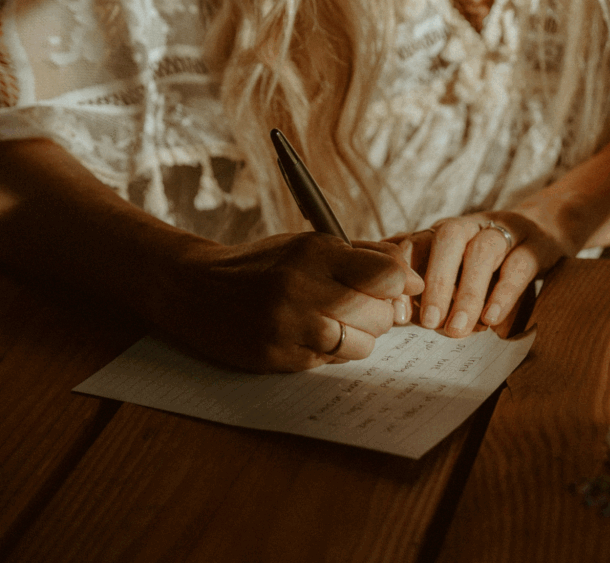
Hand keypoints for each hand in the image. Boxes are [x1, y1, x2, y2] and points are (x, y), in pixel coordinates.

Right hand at [167, 234, 423, 371]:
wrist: (196, 290)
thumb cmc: (266, 264)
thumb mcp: (310, 245)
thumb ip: (363, 256)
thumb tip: (413, 278)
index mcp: (315, 253)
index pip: (387, 274)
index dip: (402, 284)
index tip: (399, 286)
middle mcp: (303, 288)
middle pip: (380, 314)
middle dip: (381, 313)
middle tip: (361, 306)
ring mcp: (289, 326)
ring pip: (363, 345)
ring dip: (359, 338)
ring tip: (337, 323)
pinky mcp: (279, 358)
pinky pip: (332, 363)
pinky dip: (332, 352)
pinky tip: (311, 336)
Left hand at [388, 212, 570, 337]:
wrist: (544, 230)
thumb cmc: (489, 262)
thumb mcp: (458, 270)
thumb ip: (429, 287)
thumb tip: (396, 315)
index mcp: (443, 232)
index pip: (416, 243)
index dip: (404, 277)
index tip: (399, 316)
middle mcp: (470, 225)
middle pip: (448, 239)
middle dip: (436, 281)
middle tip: (429, 323)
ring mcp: (504, 231)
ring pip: (483, 251)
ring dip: (468, 292)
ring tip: (457, 329)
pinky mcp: (536, 245)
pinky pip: (519, 266)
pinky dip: (504, 293)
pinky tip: (492, 319)